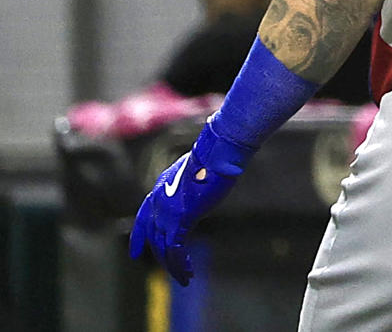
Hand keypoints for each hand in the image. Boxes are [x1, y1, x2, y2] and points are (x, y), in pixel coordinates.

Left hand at [128, 123, 250, 285]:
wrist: (215, 155)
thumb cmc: (213, 159)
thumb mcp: (194, 175)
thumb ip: (189, 189)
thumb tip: (197, 198)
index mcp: (159, 189)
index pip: (143, 217)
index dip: (138, 237)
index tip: (135, 252)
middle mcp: (157, 202)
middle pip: (153, 236)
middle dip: (161, 256)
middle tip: (173, 270)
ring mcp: (166, 212)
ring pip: (163, 247)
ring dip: (173, 266)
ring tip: (184, 278)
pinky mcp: (179, 220)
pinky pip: (174, 249)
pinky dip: (180, 263)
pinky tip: (187, 273)